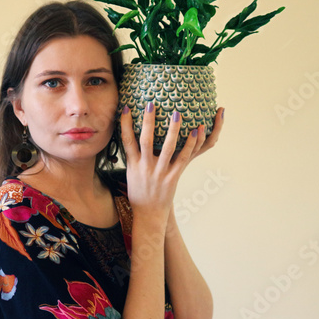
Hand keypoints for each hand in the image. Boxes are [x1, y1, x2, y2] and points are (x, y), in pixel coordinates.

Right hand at [120, 103, 222, 220]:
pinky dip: (188, 145)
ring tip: (177, 113)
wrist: (148, 214)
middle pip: (145, 140)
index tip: (125, 108)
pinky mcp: (172, 178)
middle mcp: (145, 167)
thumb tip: (131, 138)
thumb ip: (133, 157)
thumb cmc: (140, 192)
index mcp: (133, 165)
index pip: (126, 141)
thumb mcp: (131, 175)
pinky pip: (182, 159)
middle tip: (151, 104)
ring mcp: (159, 173)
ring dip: (172, 130)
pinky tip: (195, 132)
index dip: (124, 124)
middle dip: (147, 122)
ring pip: (166, 148)